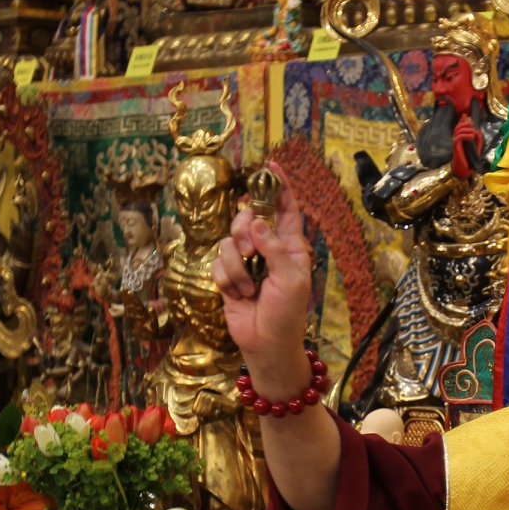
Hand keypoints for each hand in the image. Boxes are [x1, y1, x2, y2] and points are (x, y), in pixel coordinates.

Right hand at [212, 179, 313, 397]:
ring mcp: (246, 261)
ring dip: (237, 265)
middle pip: (249, 217)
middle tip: (250, 250)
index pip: (285, 208)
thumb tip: (257, 222)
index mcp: (290, 245)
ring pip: (229, 240)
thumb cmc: (288, 314)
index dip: (279, 186)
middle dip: (245, 230)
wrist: (267, 344)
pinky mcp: (227, 276)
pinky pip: (217, 263)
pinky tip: (238, 295)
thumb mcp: (291, 279)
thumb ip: (275, 248)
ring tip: (249, 287)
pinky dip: (226, 279)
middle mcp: (267, 248)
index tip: (271, 165)